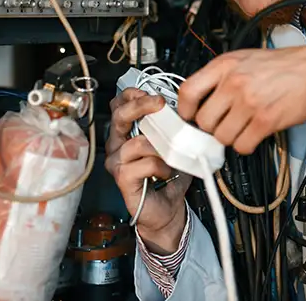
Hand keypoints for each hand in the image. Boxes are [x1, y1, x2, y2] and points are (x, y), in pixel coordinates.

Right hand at [105, 88, 191, 253]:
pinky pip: (144, 164)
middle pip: (119, 116)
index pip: (120, 105)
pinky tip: (165, 173)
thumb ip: (175, 127)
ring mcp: (117, 162)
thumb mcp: (174, 146)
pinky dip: (160, 166)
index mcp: (126, 133)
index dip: (132, 95)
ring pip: (136, 142)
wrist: (166, 210)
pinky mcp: (122, 178)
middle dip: (140, 106)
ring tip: (170, 157)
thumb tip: (187, 110)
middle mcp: (117, 145)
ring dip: (160, 147)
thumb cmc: (167, 178)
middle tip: (159, 104)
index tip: (152, 94)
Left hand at [178, 45, 305, 153]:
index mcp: (225, 65)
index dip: (185, 110)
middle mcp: (233, 82)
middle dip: (212, 128)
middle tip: (223, 125)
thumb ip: (222, 76)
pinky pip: (242, 145)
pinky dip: (246, 145)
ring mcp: (248, 102)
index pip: (188, 91)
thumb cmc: (284, 64)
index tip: (189, 117)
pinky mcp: (265, 120)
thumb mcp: (244, 58)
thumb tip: (203, 99)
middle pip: (204, 120)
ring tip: (243, 128)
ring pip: (222, 136)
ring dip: (230, 138)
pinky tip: (254, 135)